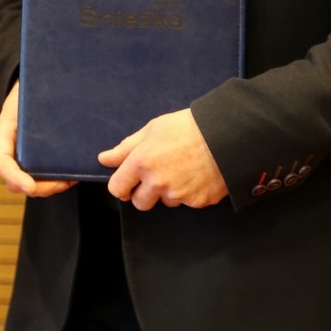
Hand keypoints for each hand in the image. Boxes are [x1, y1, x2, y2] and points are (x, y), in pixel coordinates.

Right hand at [0, 82, 75, 197]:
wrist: (35, 83)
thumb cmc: (30, 88)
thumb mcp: (28, 92)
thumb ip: (34, 105)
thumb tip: (61, 114)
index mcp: (4, 133)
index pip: (1, 163)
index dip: (14, 178)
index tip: (31, 187)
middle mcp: (10, 149)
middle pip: (16, 182)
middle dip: (40, 188)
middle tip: (64, 183)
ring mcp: (21, 156)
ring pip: (31, 183)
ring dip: (51, 187)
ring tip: (72, 179)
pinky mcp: (35, 158)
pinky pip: (41, 177)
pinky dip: (57, 181)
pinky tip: (75, 174)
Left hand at [99, 109, 226, 210]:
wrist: (226, 134)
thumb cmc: (187, 127)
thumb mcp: (152, 130)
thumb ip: (125, 148)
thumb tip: (104, 159)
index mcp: (142, 163)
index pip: (117, 188)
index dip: (121, 186)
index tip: (127, 182)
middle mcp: (158, 183)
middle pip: (140, 203)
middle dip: (144, 193)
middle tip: (157, 176)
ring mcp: (179, 195)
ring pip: (165, 202)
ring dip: (168, 192)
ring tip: (182, 169)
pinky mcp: (198, 202)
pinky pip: (187, 203)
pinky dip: (189, 193)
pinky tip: (196, 175)